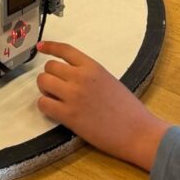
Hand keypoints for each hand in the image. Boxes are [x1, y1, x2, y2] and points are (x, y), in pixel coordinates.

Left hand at [35, 40, 170, 171]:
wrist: (139, 132)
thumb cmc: (129, 110)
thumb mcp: (109, 81)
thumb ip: (89, 75)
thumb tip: (70, 76)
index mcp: (93, 67)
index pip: (65, 50)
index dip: (50, 47)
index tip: (40, 47)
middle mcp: (80, 77)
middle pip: (49, 67)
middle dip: (51, 77)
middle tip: (58, 88)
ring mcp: (73, 95)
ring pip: (43, 82)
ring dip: (46, 90)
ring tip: (56, 99)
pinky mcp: (69, 115)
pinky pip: (43, 103)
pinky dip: (46, 106)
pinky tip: (56, 112)